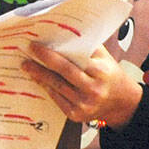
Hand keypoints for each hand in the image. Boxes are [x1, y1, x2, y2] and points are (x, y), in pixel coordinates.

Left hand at [22, 43, 140, 128]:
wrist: (122, 102)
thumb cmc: (110, 75)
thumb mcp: (104, 58)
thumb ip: (86, 47)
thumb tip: (61, 34)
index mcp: (101, 73)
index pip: (71, 63)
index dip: (50, 56)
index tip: (35, 47)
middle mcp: (93, 91)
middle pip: (60, 76)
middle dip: (40, 65)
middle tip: (26, 55)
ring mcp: (84, 105)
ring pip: (56, 88)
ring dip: (39, 76)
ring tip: (27, 66)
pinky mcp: (76, 115)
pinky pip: (56, 99)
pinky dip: (46, 88)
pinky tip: (38, 79)